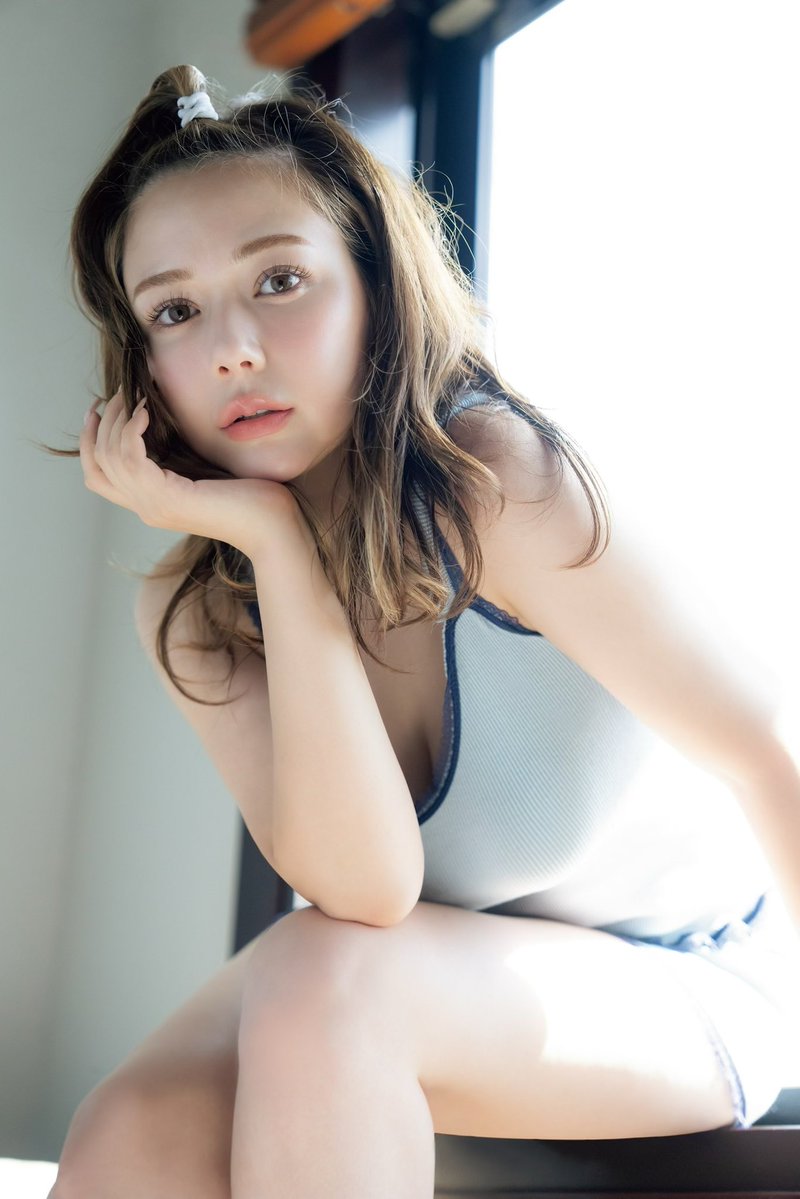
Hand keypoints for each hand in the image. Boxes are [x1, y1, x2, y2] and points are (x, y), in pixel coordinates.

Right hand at [80, 389, 299, 557]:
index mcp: (151, 502)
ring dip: (118, 419)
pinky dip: (133, 428)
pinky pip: (130, 457)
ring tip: (136, 396)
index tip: (98, 407)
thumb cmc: (250, 496)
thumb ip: (179, 454)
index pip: (97, 477)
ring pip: (109, 457)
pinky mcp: (167, 498)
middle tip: (120, 394)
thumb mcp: (204, 469)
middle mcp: (146, 508)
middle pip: (97, 464)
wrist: (272, 526)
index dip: (90, 440)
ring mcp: (153, 506)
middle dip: (103, 423)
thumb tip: (164, 415)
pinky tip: (147, 410)